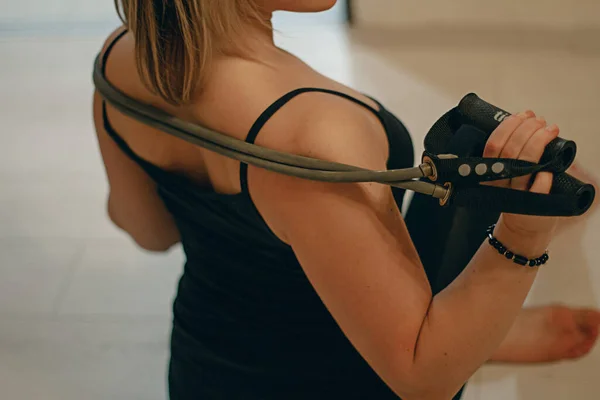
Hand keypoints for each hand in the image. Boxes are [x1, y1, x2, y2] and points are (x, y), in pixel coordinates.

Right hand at [483, 110, 559, 245]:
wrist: (522, 226)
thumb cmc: (514, 194)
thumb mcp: (501, 174)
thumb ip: (505, 153)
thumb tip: (522, 123)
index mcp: (489, 172)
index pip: (493, 145)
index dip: (508, 127)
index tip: (522, 115)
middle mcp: (501, 183)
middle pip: (510, 150)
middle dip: (527, 129)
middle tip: (539, 120)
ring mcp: (517, 194)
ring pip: (525, 165)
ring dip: (539, 142)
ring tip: (550, 129)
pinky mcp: (534, 205)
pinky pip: (538, 189)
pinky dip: (544, 177)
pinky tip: (550, 169)